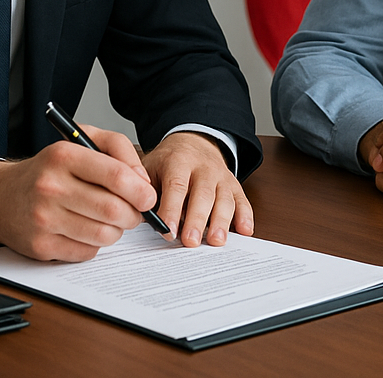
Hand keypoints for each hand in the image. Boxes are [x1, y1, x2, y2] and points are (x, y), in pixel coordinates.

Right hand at [0, 125, 159, 260]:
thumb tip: (143, 181)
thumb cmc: (51, 168)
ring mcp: (43, 219)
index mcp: (64, 156)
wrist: (1, 197)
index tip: (148, 196)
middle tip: (135, 211)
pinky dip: (96, 243)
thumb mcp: (82, 141)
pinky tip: (87, 229)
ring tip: (111, 219)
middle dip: (134, 214)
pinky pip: (87, 251)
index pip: (115, 175)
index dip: (140, 190)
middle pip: (113, 209)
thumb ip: (118, 150)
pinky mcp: (40, 246)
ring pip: (104, 234)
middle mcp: (51, 187)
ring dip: (117, 230)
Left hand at [140, 132, 252, 247]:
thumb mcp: (150, 167)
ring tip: (216, 241)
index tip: (167, 232)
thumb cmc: (168, 162)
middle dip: (197, 219)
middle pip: (202, 193)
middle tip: (191, 241)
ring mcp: (221, 175)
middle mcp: (203, 167)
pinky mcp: (234, 184)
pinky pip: (242, 199)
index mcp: (178, 161)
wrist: (193, 141)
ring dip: (222, 220)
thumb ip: (144, 190)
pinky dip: (245, 215)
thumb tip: (137, 216)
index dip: (172, 209)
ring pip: (224, 198)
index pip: (176, 185)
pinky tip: (245, 230)